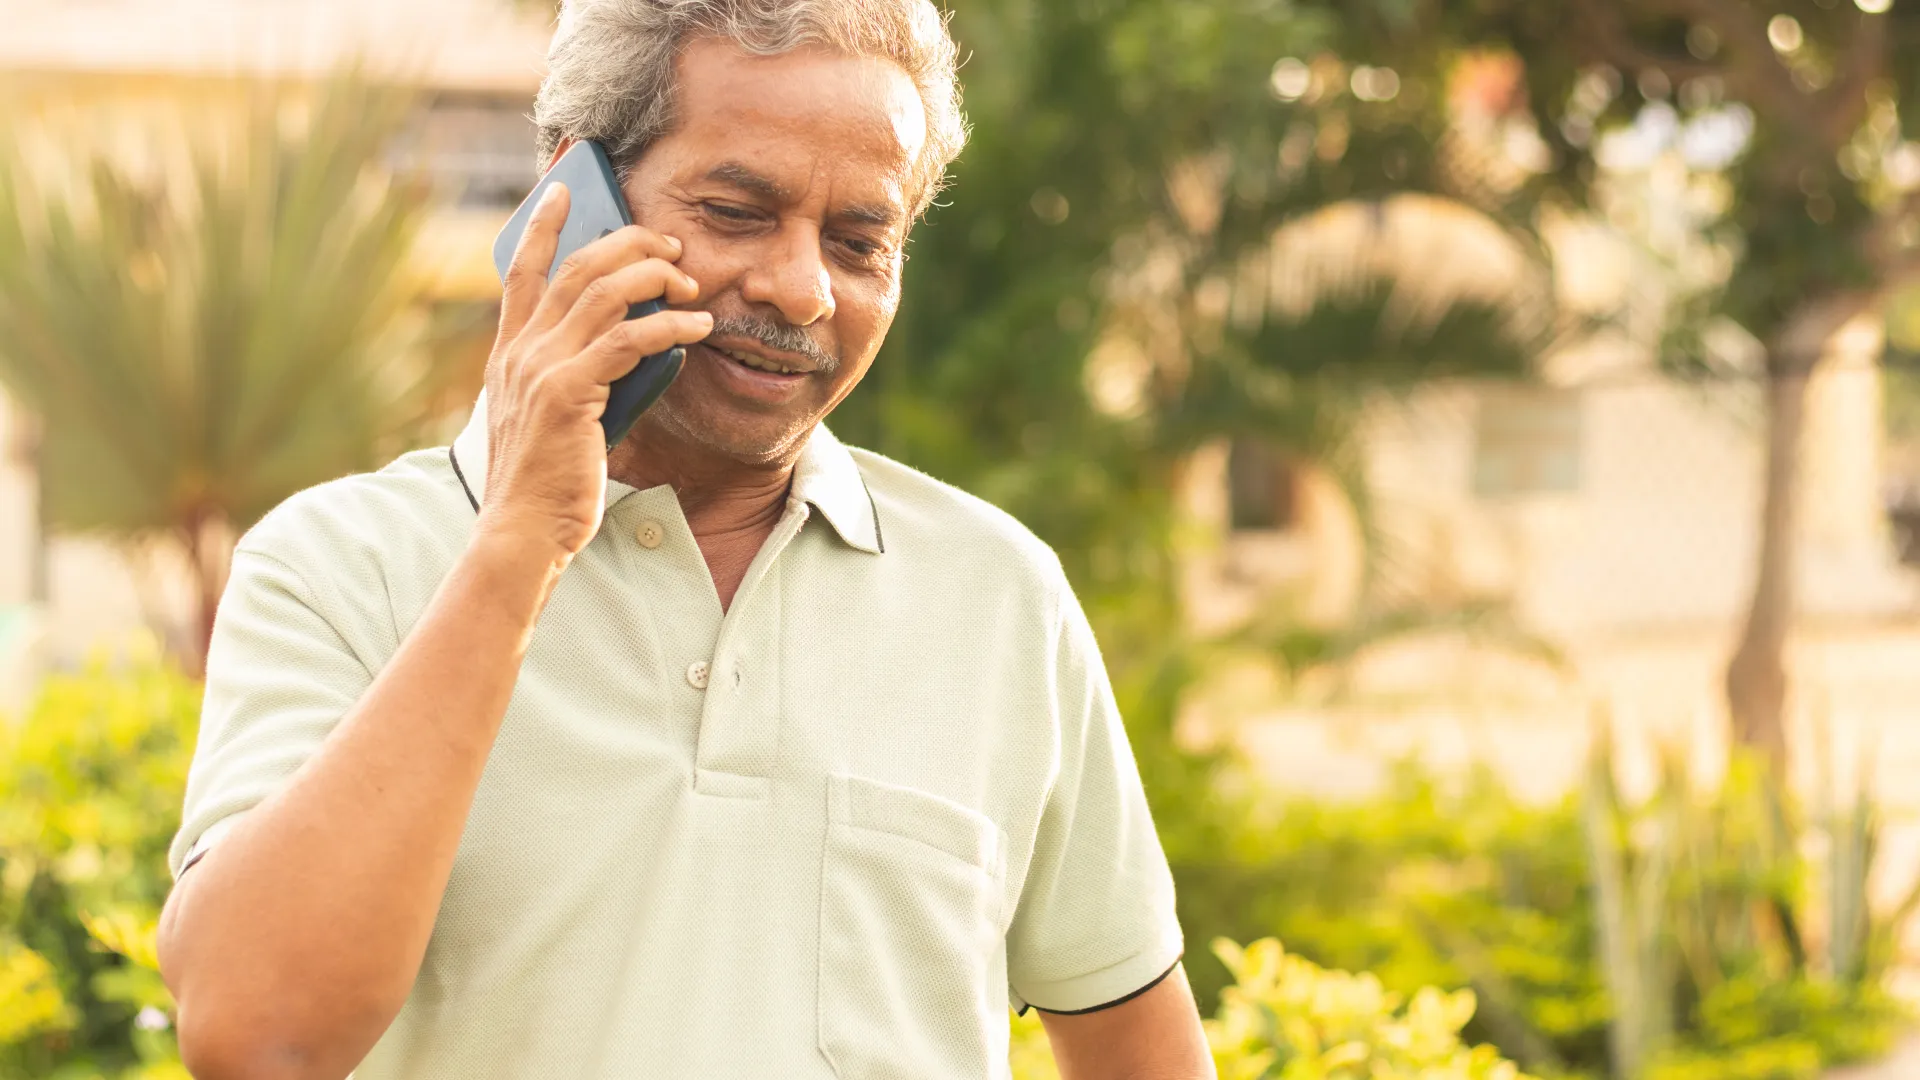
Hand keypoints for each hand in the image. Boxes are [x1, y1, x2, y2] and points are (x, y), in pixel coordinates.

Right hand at [475, 183, 711, 564]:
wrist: (522, 532)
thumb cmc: (546, 482)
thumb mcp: (551, 416)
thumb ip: (574, 375)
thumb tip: (625, 343)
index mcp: (509, 354)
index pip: (519, 270)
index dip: (542, 225)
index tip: (563, 188)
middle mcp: (520, 352)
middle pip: (575, 268)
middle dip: (626, 242)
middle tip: (669, 241)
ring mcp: (541, 369)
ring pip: (603, 293)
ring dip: (654, 276)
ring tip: (690, 279)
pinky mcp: (569, 394)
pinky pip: (628, 340)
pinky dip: (669, 325)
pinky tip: (699, 325)